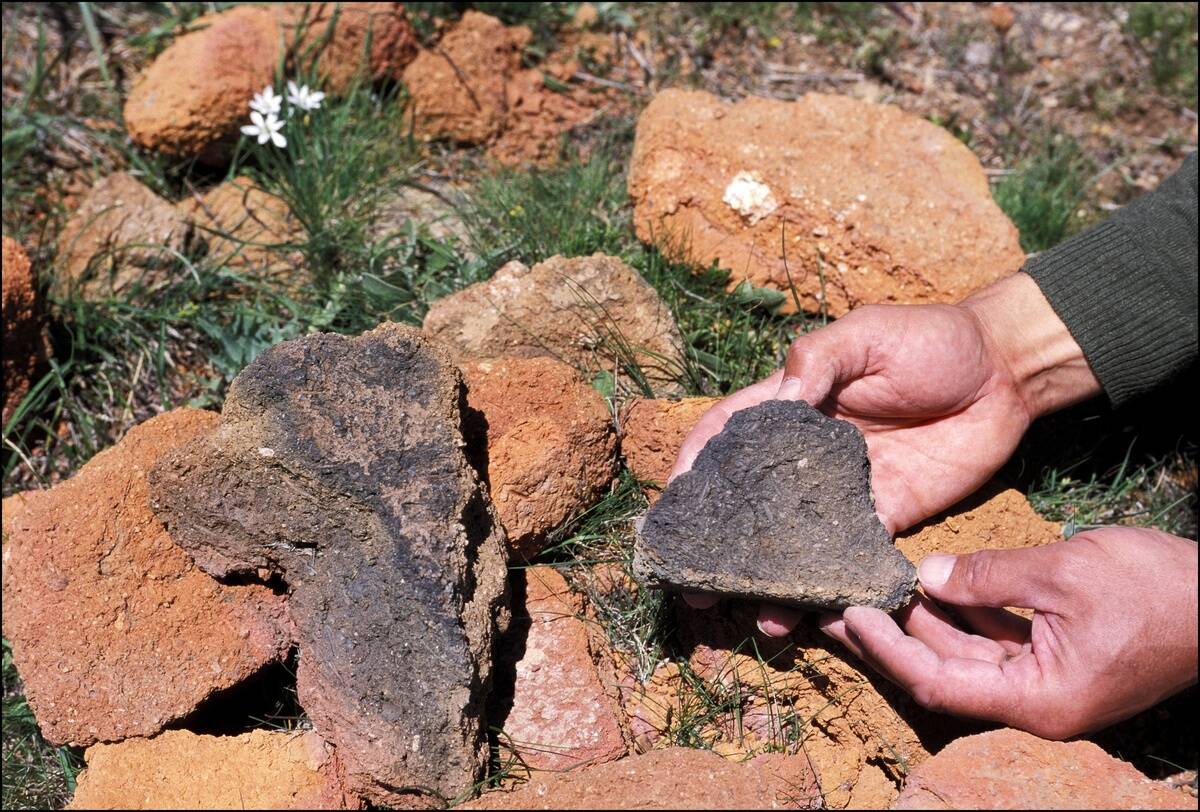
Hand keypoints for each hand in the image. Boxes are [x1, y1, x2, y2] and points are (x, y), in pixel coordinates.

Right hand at [672, 274, 1101, 633]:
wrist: (1005, 373)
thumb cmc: (931, 340)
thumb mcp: (866, 335)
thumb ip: (816, 363)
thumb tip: (776, 404)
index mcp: (792, 405)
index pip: (727, 436)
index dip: (695, 466)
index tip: (672, 504)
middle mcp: (808, 456)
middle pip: (750, 502)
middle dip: (720, 545)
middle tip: (696, 588)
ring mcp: (845, 492)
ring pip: (795, 542)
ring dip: (774, 581)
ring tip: (762, 617)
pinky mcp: (887, 517)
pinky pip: (853, 558)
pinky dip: (833, 586)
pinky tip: (820, 614)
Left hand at [820, 527, 1198, 738]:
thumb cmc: (1156, 590)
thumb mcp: (1062, 573)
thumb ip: (988, 577)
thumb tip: (926, 576)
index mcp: (1036, 701)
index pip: (936, 682)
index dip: (886, 649)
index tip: (847, 614)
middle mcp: (1034, 702)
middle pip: (941, 672)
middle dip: (887, 636)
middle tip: (833, 603)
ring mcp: (1045, 682)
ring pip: (963, 655)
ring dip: (919, 623)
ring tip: (867, 590)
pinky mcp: (1055, 658)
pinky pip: (992, 640)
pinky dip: (960, 615)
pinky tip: (925, 585)